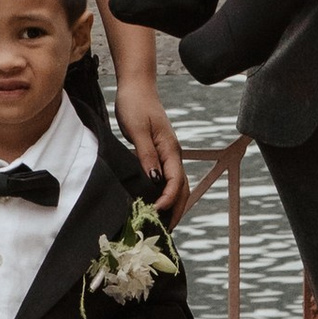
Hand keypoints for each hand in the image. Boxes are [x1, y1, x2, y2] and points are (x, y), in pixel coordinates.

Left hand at [112, 77, 189, 221]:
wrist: (136, 86)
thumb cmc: (135, 104)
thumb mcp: (138, 130)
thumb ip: (146, 155)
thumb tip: (155, 181)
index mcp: (170, 149)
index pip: (176, 181)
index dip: (168, 200)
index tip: (155, 212)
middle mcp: (173, 154)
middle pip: (182, 188)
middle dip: (176, 211)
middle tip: (165, 232)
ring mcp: (168, 154)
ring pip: (177, 185)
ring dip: (173, 205)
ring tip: (163, 224)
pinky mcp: (160, 153)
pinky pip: (168, 179)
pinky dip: (166, 194)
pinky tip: (155, 203)